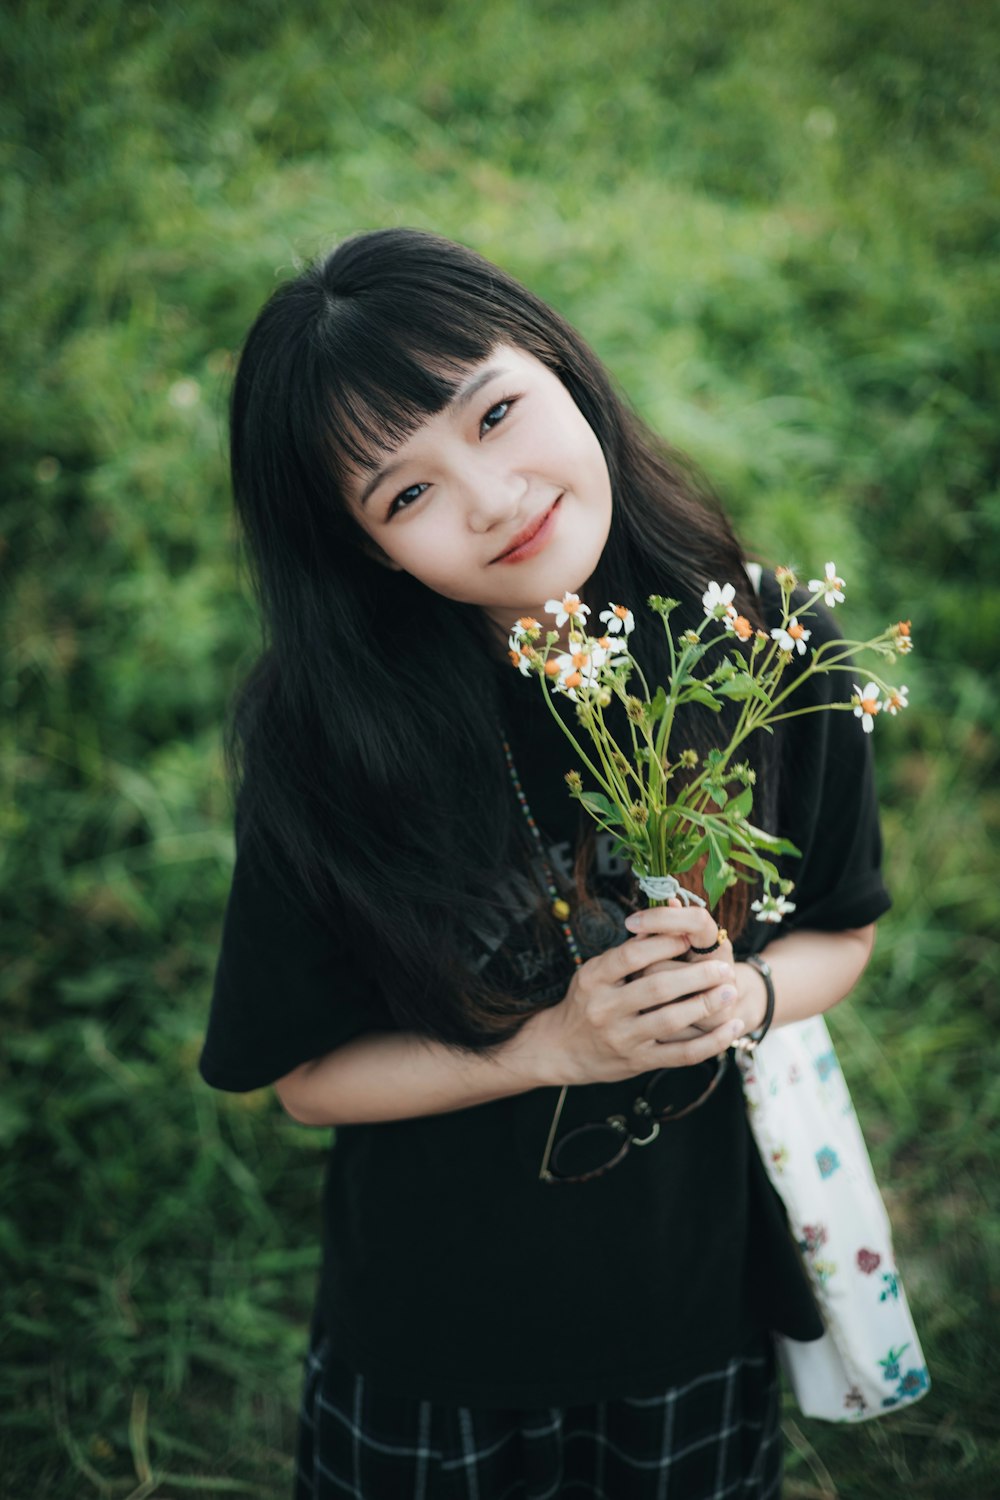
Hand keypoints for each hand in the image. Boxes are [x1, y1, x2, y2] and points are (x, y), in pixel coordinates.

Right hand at [526, 904, 746, 1087]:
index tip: (690, 936)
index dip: (664, 943)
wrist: (560, 1049)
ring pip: (671, 1021)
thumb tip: (664, 917)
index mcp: (594, 978)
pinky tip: (731, 1028)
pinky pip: (682, 1054)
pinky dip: (711, 1042)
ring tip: (730, 991)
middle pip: (656, 988)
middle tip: (723, 967)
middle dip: (695, 976)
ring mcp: (621, 1038)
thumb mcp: (596, 971)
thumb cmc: (587, 1001)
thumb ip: (629, 951)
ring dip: (705, 1005)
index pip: (632, 955)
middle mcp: (605, 1008)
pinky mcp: (638, 1062)